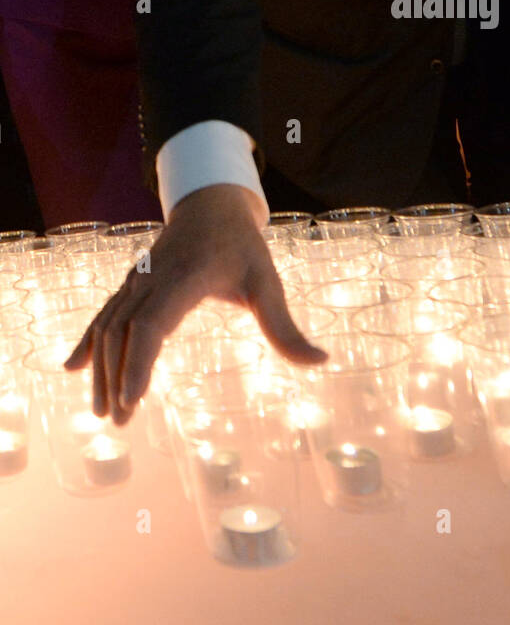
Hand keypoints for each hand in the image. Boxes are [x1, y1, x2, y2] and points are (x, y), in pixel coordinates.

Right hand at [64, 183, 326, 424]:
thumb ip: (286, 327)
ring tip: (102, 411)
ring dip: (101, 368)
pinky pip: (104, 313)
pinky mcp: (131, 283)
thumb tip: (321, 362)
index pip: (153, 324)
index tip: (132, 400)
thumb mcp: (269, 282)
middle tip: (119, 422)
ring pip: (109, 324)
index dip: (139, 362)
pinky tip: (72, 369)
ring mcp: (137, 279)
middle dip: (116, 377)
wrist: (212, 203)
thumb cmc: (242, 245)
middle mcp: (152, 279)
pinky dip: (88, 341)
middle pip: (123, 330)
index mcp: (185, 278)